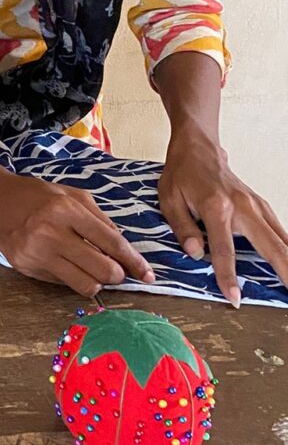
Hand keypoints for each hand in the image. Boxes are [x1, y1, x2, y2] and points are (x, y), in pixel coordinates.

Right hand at [0, 173, 155, 297]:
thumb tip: (124, 248)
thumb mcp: (72, 195)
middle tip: (117, 271)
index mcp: (66, 210)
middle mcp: (51, 233)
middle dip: (117, 275)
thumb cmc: (36, 195)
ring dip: (97, 281)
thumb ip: (100, 219)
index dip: (133, 261)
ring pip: (84, 284)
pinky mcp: (27, 268)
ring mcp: (37, 254)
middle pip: (102, 269)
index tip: (147, 274)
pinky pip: (62, 284)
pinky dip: (72, 277)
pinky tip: (67, 264)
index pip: (111, 242)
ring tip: (93, 269)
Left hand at [160, 130, 287, 306]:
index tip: (236, 298)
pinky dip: (287, 246)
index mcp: (215, 207)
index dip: (229, 276)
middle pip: (269, 244)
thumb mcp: (169, 199)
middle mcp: (242, 206)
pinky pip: (279, 229)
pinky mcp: (261, 204)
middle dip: (285, 271)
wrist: (198, 147)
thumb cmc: (181, 174)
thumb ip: (182, 228)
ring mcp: (255, 204)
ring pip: (281, 237)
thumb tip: (196, 254)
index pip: (224, 249)